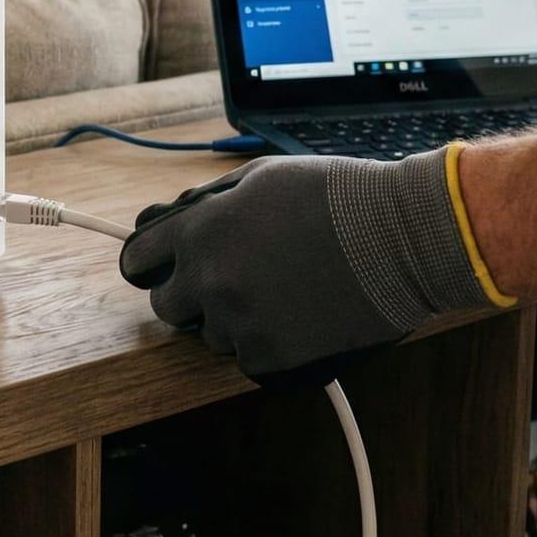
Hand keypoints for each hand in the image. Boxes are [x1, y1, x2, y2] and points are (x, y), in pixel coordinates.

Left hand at [118, 148, 500, 387]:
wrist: (399, 239)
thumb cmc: (334, 197)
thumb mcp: (261, 178)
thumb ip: (208, 204)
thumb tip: (172, 220)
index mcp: (200, 232)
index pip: (137, 260)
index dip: (149, 262)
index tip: (159, 267)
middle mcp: (209, 280)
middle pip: (166, 306)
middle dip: (188, 294)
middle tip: (228, 280)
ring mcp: (238, 322)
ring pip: (209, 334)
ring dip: (231, 318)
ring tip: (278, 291)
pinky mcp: (271, 357)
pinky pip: (246, 358)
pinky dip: (264, 343)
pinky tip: (295, 314)